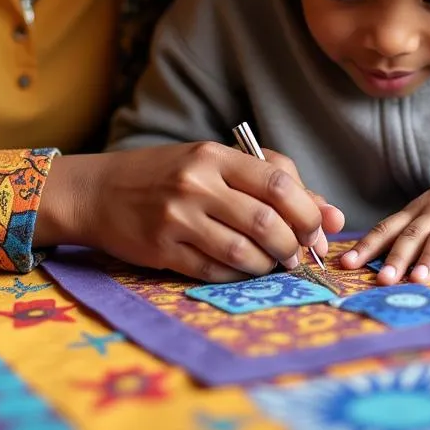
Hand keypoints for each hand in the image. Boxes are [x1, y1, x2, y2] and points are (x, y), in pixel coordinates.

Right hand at [34, 143, 341, 282]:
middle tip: (299, 253)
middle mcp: (197, 183)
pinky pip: (216, 271)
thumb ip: (269, 179)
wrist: (98, 190)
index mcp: (214, 155)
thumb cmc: (165, 173)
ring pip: (244, 252)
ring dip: (269, 264)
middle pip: (267, 221)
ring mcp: (178, 218)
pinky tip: (242, 269)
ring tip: (273, 263)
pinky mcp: (163, 249)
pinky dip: (239, 275)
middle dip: (294, 245)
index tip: (319, 226)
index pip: (278, 181)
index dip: (308, 209)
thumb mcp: (211, 161)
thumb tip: (331, 214)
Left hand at [339, 157, 429, 284]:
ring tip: (417, 280)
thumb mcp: (426, 209)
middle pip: (411, 236)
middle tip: (381, 280)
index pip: (386, 229)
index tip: (346, 264)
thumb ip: (405, 232)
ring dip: (428, 259)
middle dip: (396, 258)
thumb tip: (372, 260)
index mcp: (416, 213)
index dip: (367, 246)